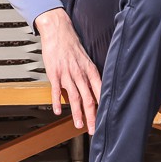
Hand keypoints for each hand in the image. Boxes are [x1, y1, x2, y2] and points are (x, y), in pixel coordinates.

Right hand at [35, 8, 101, 134]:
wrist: (59, 31)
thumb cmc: (72, 46)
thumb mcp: (86, 59)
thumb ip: (90, 75)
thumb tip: (96, 90)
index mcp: (90, 70)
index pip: (100, 92)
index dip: (102, 107)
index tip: (105, 119)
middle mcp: (80, 73)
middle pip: (88, 98)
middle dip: (92, 116)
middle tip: (94, 130)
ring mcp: (67, 74)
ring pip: (74, 97)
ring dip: (77, 114)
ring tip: (79, 126)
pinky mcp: (55, 73)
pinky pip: (56, 90)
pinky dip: (57, 101)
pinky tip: (58, 111)